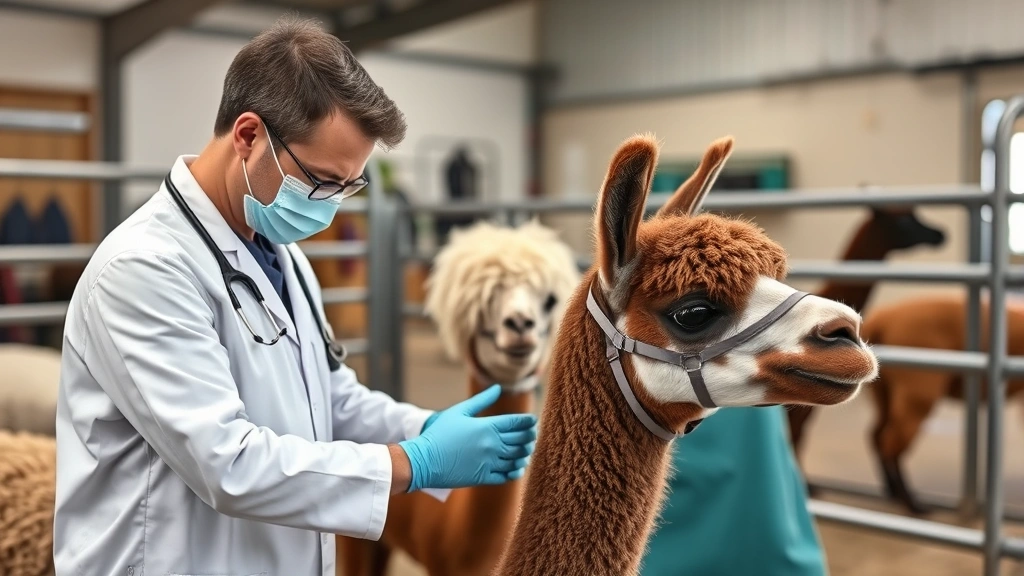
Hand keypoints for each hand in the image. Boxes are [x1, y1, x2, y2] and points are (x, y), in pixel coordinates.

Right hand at [399, 384, 536, 490]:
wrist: (423, 460)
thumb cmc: (439, 433)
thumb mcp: (459, 412)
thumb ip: (481, 400)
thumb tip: (498, 388)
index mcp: (488, 426)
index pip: (518, 423)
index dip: (529, 422)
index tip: (533, 421)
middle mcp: (492, 445)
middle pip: (522, 440)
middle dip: (530, 437)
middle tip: (532, 436)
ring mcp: (489, 463)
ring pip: (517, 459)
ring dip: (525, 454)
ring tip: (526, 451)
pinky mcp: (483, 478)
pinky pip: (507, 476)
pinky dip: (516, 471)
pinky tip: (517, 467)